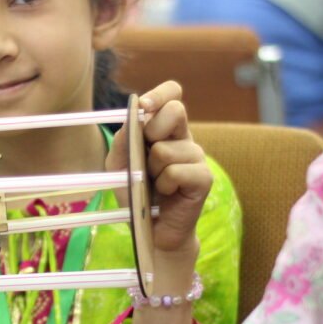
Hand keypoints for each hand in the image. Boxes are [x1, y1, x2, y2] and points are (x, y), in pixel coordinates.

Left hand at [106, 81, 209, 257]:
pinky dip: (164, 185)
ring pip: (166, 149)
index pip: (173, 94)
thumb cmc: (136, 194)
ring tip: (155, 185)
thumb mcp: (118, 165)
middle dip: (152, 131)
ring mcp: (196, 157)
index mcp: (165, 128)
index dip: (160, 94)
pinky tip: (167, 194)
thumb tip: (132, 116)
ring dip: (152, 170)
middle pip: (176, 110)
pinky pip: (176, 172)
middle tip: (146, 156)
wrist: (151, 229)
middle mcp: (184, 138)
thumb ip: (123, 140)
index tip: (143, 106)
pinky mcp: (204, 178)